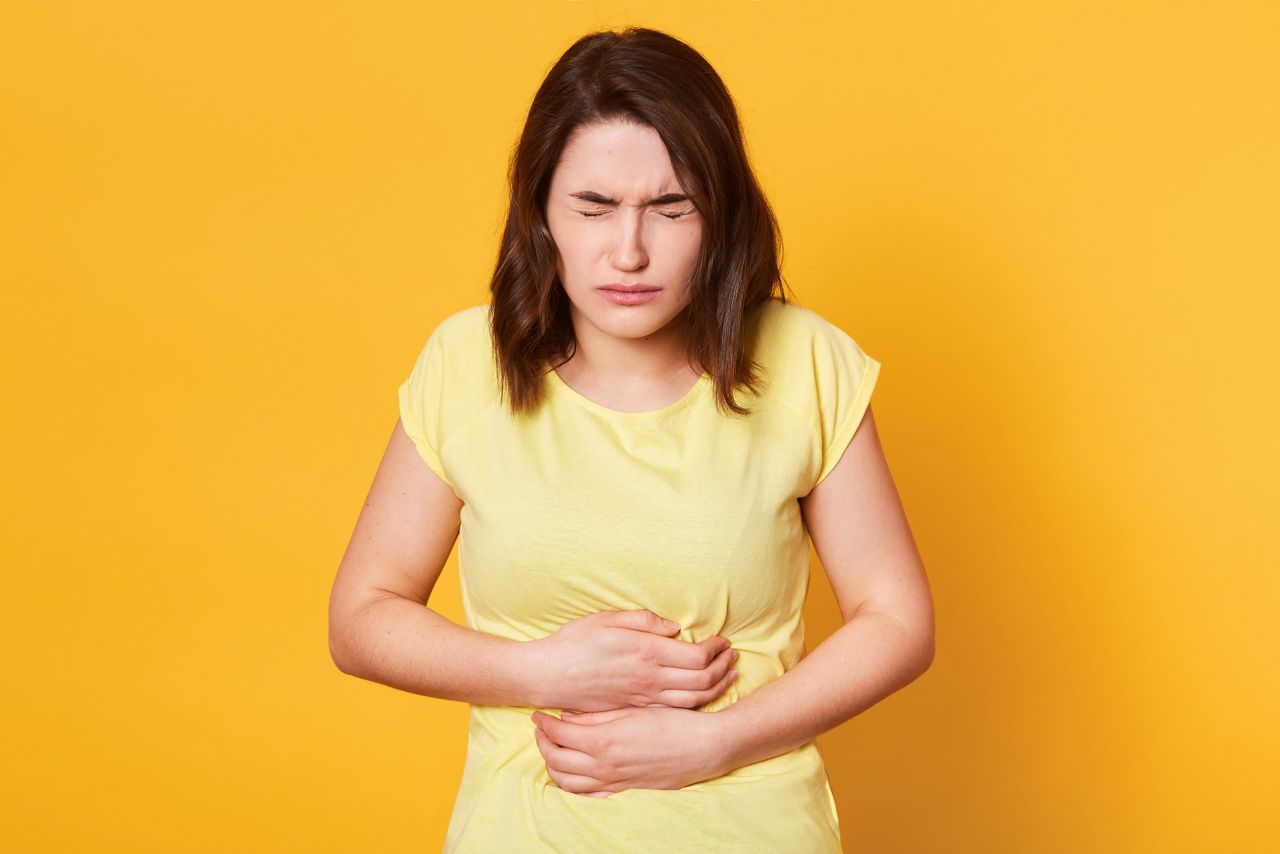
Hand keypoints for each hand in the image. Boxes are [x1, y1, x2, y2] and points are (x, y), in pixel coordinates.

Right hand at [525, 609, 738, 711]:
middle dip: (724, 668)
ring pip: (692, 699)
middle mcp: (648, 678)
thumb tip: (674, 629)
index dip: (717, 649)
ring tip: (727, 676)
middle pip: (702, 680)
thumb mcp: (607, 619)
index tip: (723, 641)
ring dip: (716, 687)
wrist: (547, 676)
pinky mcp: (635, 709)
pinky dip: (695, 702)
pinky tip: (701, 694)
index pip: (697, 656)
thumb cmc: (574, 642)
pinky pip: (674, 710)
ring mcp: (643, 698)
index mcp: (645, 652)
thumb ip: (644, 621)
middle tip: (732, 656)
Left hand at [530, 706, 732, 796]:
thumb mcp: (633, 710)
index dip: (544, 724)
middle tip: (542, 729)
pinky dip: (573, 784)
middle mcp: (604, 766)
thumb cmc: (673, 722)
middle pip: (556, 760)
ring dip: (553, 766)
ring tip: (553, 748)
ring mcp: (613, 782)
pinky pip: (587, 795)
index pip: (559, 735)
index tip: (539, 713)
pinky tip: (573, 770)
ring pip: (567, 782)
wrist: (704, 747)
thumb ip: (598, 715)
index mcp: (604, 741)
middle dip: (543, 744)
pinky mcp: (624, 791)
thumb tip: (567, 716)